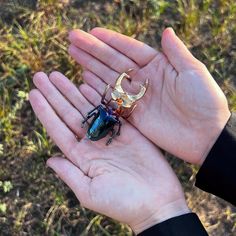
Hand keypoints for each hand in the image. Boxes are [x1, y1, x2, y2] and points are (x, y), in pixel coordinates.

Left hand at [29, 72, 188, 233]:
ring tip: (58, 76)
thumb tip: (49, 160)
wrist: (156, 202)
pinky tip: (87, 84)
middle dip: (55, 95)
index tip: (34, 94)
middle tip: (41, 76)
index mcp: (82, 157)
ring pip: (88, 108)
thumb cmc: (122, 203)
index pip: (58, 130)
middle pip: (70, 114)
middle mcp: (94, 142)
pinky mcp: (129, 130)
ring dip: (73, 92)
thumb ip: (69, 174)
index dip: (45, 112)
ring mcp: (111, 134)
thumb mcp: (90, 192)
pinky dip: (99, 96)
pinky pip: (111, 109)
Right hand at [68, 27, 230, 164]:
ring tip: (74, 54)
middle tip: (73, 39)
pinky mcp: (132, 114)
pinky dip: (97, 90)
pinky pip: (111, 100)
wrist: (205, 135)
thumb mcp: (194, 72)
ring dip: (91, 66)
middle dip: (93, 50)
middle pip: (114, 62)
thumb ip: (177, 52)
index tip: (92, 32)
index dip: (111, 40)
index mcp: (158, 66)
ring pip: (108, 78)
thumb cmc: (205, 102)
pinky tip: (83, 80)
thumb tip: (166, 30)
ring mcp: (136, 97)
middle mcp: (143, 79)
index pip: (130, 49)